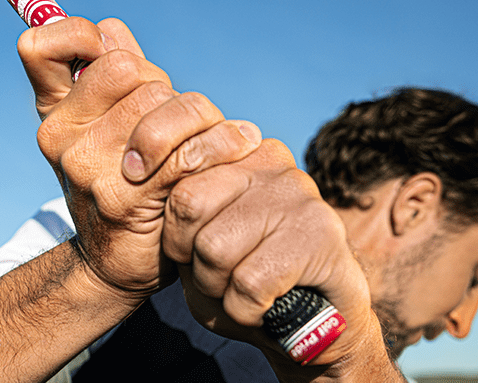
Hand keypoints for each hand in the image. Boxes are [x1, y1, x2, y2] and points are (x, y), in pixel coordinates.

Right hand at [17, 17, 263, 299]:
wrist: (120, 265)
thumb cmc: (124, 184)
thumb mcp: (108, 128)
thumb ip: (111, 76)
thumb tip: (110, 30)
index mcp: (54, 112)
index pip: (40, 46)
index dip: (79, 35)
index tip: (108, 54)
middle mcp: (61, 137)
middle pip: (128, 69)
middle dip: (168, 87)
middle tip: (182, 120)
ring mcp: (87, 169)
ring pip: (165, 104)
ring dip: (203, 118)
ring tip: (213, 139)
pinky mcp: (124, 199)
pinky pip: (189, 150)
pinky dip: (223, 145)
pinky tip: (234, 151)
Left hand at [162, 139, 397, 378]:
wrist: (319, 322)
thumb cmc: (246, 282)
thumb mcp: (196, 251)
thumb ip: (176, 223)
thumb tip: (155, 192)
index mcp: (235, 154)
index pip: (176, 181)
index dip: (173, 236)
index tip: (191, 259)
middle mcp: (267, 159)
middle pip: (189, 204)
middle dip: (193, 259)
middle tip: (221, 278)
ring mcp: (298, 191)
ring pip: (215, 247)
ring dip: (219, 289)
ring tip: (246, 291)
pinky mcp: (322, 232)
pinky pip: (250, 282)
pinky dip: (245, 310)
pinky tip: (266, 307)